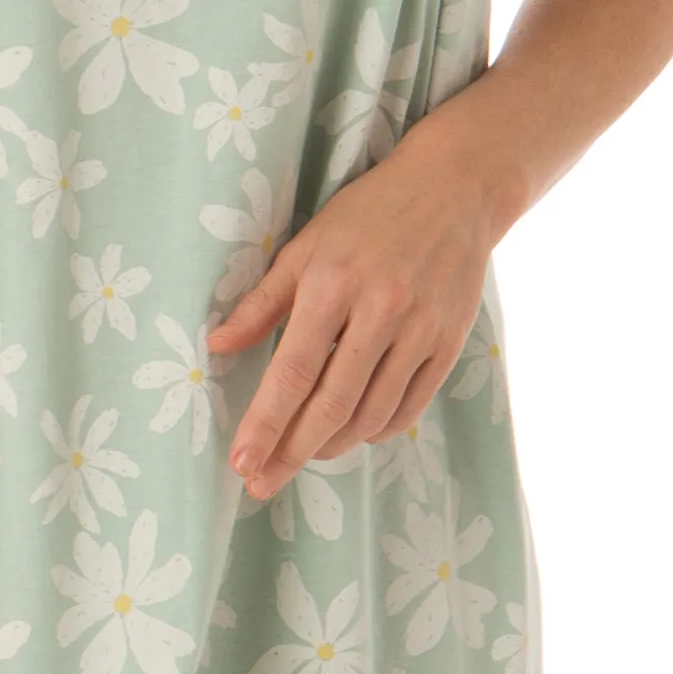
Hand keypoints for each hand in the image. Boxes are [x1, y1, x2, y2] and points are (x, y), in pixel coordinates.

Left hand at [208, 140, 495, 502]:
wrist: (455, 189)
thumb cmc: (369, 213)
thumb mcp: (306, 244)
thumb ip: (262, 301)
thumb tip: (217, 347)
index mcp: (334, 284)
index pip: (292, 372)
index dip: (265, 423)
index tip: (241, 462)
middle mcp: (380, 312)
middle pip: (331, 405)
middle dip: (291, 452)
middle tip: (262, 483)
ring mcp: (420, 330)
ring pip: (370, 413)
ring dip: (331, 445)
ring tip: (303, 456)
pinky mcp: (450, 342)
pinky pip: (409, 407)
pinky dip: (376, 430)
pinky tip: (352, 435)